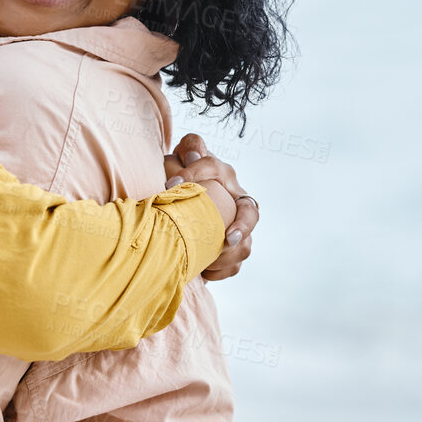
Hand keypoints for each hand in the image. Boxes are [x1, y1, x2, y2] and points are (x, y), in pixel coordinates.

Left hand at [163, 132, 259, 281]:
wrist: (191, 196)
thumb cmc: (183, 176)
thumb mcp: (182, 157)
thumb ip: (188, 149)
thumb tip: (190, 152)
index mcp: (222, 174)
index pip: (212, 167)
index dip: (194, 172)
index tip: (170, 183)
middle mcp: (235, 198)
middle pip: (250, 212)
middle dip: (242, 226)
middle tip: (228, 237)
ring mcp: (238, 224)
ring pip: (245, 244)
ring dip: (228, 256)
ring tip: (207, 262)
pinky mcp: (234, 246)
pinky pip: (235, 264)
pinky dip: (221, 271)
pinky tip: (204, 272)